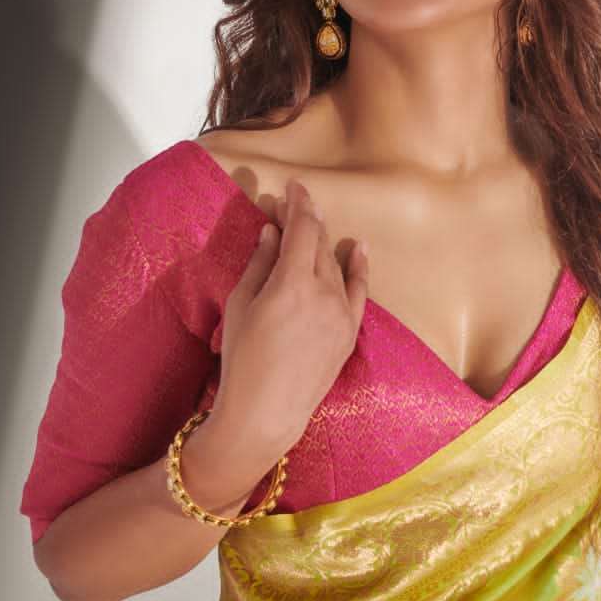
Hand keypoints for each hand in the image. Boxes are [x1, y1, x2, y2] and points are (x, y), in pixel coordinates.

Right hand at [210, 175, 369, 465]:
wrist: (266, 413)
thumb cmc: (242, 359)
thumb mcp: (241, 305)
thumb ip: (260, 263)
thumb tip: (273, 230)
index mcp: (291, 284)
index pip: (303, 229)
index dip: (299, 204)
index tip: (293, 187)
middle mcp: (323, 294)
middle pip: (319, 243)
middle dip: (306, 220)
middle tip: (290, 207)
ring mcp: (341, 314)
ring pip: (334, 266)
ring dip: (322, 244)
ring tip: (308, 231)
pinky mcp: (350, 333)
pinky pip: (359, 292)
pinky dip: (359, 268)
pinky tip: (358, 248)